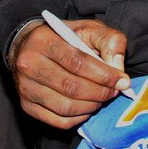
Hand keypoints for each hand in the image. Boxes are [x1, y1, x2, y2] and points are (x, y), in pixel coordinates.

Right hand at [9, 19, 130, 128]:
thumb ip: (110, 41)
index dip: (104, 74)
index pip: (78, 62)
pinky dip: (78, 118)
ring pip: (65, 107)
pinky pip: (57, 120)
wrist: (32, 45)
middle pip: (71, 86)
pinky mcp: (27, 106)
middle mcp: (29, 64)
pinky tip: (87, 107)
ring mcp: (25, 87)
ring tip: (102, 98)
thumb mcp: (90, 28)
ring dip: (91, 106)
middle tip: (114, 91)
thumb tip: (118, 68)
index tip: (122, 80)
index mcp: (44, 40)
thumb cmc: (66, 36)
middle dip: (100, 92)